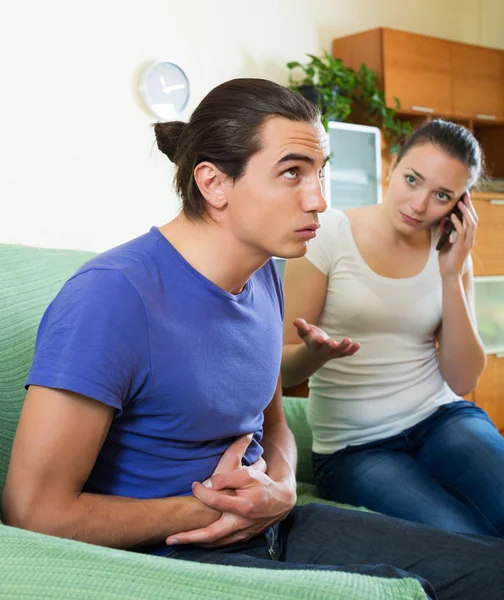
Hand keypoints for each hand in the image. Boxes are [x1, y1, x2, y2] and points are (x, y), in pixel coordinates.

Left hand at [166, 458, 293, 547]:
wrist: (280, 501)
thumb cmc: (262, 485)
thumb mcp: (248, 474)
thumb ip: (227, 478)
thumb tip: (207, 484)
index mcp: (243, 506)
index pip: (215, 500)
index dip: (202, 492)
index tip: (195, 485)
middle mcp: (241, 523)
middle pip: (211, 534)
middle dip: (189, 537)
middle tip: (170, 538)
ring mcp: (241, 533)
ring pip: (215, 542)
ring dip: (195, 542)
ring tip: (176, 540)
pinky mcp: (242, 537)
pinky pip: (222, 543)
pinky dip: (208, 543)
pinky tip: (196, 539)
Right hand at [294, 318, 359, 361]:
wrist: (316, 352)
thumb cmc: (310, 337)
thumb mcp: (304, 332)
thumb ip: (301, 326)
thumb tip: (297, 321)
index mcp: (313, 345)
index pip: (314, 343)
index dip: (317, 341)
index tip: (319, 339)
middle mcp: (322, 351)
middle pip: (326, 349)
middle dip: (328, 346)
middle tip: (331, 342)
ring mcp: (332, 353)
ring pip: (338, 352)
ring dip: (343, 347)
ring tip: (348, 340)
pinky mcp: (339, 353)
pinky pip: (346, 353)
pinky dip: (352, 350)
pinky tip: (358, 344)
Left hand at [438, 193, 477, 279]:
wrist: (449, 274)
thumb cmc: (447, 260)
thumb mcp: (445, 243)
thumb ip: (445, 232)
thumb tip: (443, 219)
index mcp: (467, 238)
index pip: (471, 220)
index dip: (469, 209)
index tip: (464, 199)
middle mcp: (470, 239)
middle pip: (474, 219)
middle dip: (470, 207)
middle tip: (465, 196)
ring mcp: (467, 242)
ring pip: (471, 223)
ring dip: (466, 212)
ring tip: (460, 203)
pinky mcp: (461, 246)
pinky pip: (461, 231)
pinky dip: (458, 222)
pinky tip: (453, 215)